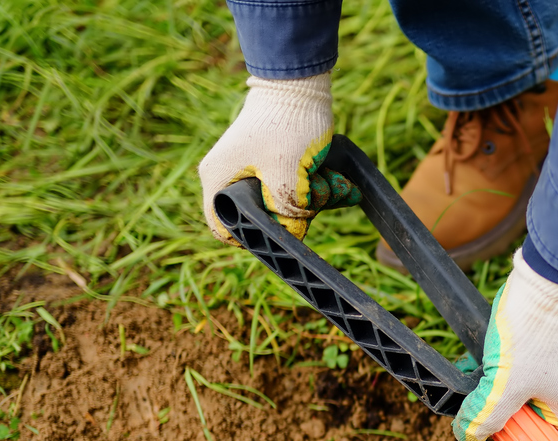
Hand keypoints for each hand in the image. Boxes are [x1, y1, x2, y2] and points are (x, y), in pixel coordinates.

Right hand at [198, 73, 359, 243]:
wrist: (301, 84)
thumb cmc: (287, 124)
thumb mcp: (288, 174)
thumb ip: (287, 210)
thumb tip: (292, 232)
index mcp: (220, 181)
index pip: (223, 228)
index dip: (252, 239)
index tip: (282, 235)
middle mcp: (232, 178)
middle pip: (264, 218)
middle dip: (298, 212)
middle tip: (317, 193)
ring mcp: (255, 171)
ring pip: (286, 204)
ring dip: (315, 198)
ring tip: (333, 179)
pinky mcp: (277, 165)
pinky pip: (298, 188)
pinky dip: (318, 186)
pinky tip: (337, 177)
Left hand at [453, 250, 557, 440]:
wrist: (545, 281)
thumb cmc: (534, 336)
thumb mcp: (505, 386)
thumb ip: (487, 416)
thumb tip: (469, 436)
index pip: (552, 436)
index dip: (527, 440)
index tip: (502, 435)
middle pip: (530, 410)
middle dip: (503, 409)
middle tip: (482, 404)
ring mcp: (553, 360)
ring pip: (519, 385)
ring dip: (496, 385)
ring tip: (477, 376)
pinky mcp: (541, 339)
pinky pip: (517, 362)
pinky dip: (498, 363)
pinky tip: (481, 356)